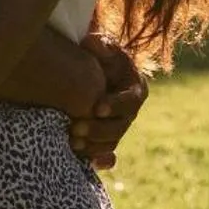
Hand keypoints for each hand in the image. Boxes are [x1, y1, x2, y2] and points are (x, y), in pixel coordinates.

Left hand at [67, 34, 148, 171]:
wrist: (91, 72)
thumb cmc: (98, 55)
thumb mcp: (102, 46)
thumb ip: (100, 44)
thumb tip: (94, 43)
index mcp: (136, 89)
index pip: (130, 100)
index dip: (116, 105)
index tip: (98, 107)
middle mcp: (131, 112)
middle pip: (120, 126)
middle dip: (99, 129)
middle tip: (76, 128)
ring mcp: (119, 127)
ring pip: (111, 143)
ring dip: (94, 146)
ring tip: (73, 142)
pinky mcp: (107, 139)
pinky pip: (108, 154)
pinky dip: (102, 161)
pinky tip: (91, 164)